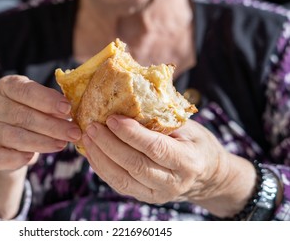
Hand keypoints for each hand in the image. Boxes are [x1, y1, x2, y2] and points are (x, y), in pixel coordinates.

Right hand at [0, 75, 80, 170]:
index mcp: (7, 86)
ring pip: (15, 136)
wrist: (13, 141)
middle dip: (52, 126)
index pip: (26, 90)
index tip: (67, 109)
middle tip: (74, 132)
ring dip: (42, 142)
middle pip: (23, 116)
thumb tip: (69, 112)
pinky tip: (31, 158)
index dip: (48, 100)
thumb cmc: (33, 115)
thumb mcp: (42, 104)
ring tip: (63, 144)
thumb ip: (52, 105)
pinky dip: (16, 158)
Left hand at [82, 116, 255, 216]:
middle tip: (91, 125)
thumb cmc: (195, 144)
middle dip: (109, 144)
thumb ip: (163, 118)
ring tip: (86, 137)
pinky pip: (118, 184)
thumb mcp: (189, 127)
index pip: (155, 148)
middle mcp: (173, 183)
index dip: (132, 134)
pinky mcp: (144, 197)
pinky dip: (101, 167)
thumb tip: (131, 97)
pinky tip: (91, 151)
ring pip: (122, 178)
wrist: (207, 175)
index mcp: (187, 161)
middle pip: (135, 165)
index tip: (112, 118)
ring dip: (100, 157)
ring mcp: (157, 194)